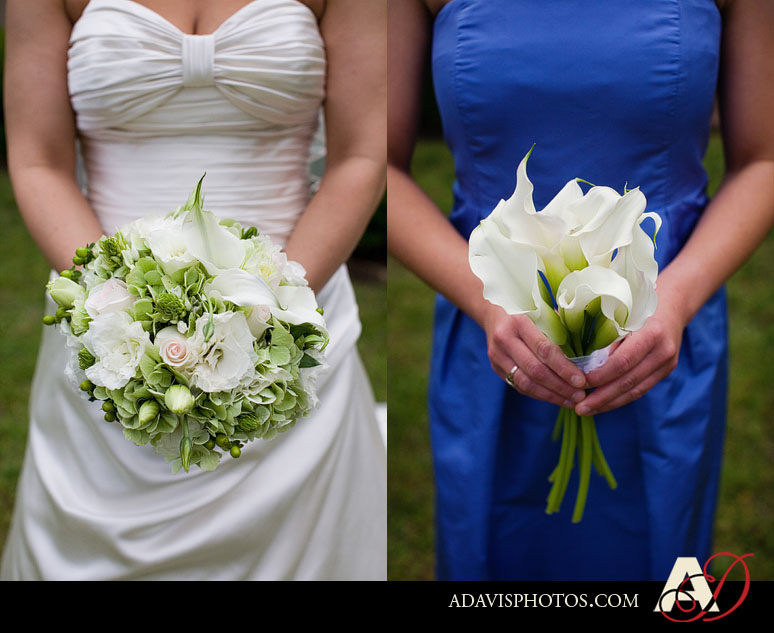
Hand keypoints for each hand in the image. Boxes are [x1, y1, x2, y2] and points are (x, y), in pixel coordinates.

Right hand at [483, 303, 587, 406]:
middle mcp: (504, 340)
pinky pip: (519, 386)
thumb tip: (586, 355)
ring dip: (550, 395)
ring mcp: (497, 356)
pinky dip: (539, 395)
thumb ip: (560, 330)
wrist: (493, 313)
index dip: (563, 368)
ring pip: (525, 383)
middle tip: (580, 395)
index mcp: (519, 322)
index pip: (544, 349)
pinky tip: (556, 398)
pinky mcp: (496, 368)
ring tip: (571, 401)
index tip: (581, 380)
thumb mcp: (543, 312)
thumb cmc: (528, 311)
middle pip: (534, 369)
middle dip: (560, 386)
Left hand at [575, 294, 685, 415]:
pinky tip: (603, 404)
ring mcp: (667, 363)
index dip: (601, 376)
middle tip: (579, 408)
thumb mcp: (621, 315)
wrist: (671, 306)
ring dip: (609, 403)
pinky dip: (620, 398)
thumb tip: (580, 364)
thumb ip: (605, 338)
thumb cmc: (636, 307)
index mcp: (651, 333)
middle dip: (602, 398)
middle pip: (629, 381)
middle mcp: (663, 351)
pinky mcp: (665, 371)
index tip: (580, 384)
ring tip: (587, 410)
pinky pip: (640, 389)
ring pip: (636, 390)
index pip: (623, 362)